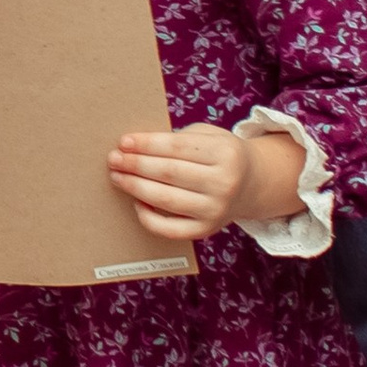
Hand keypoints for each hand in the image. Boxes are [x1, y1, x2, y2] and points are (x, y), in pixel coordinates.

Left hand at [107, 119, 297, 244]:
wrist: (252, 184)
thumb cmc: (220, 154)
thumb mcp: (210, 136)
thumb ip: (179, 140)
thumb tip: (135, 146)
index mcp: (225, 153)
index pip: (177, 147)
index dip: (147, 144)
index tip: (124, 141)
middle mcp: (224, 183)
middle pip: (169, 173)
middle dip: (136, 165)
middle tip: (113, 159)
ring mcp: (216, 210)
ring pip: (166, 200)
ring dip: (135, 187)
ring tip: (117, 176)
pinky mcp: (206, 230)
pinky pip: (171, 229)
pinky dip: (149, 217)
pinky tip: (136, 202)